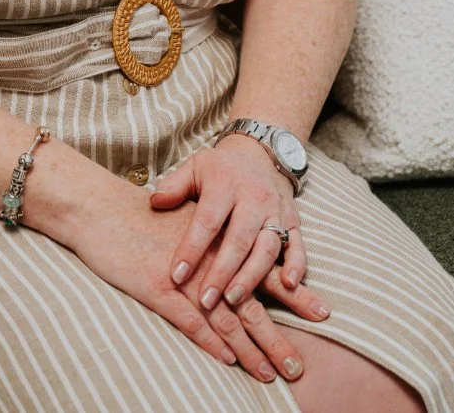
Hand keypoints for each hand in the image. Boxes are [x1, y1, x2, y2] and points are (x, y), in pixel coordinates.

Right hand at [67, 181, 307, 383]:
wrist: (102, 209)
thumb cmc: (141, 216)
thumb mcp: (184, 219)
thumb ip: (210, 238)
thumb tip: (233, 256)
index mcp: (218, 243)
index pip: (264, 272)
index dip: (293, 293)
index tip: (322, 313)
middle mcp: (208, 262)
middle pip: (251, 305)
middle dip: (276, 339)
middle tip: (299, 368)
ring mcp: (184, 278)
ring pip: (226, 319)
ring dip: (249, 351)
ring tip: (271, 374)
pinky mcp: (157, 289)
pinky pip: (189, 320)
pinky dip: (209, 340)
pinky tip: (226, 358)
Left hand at [149, 134, 330, 321]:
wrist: (259, 153)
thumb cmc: (219, 169)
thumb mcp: (194, 168)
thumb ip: (174, 187)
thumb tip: (154, 203)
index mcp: (225, 184)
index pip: (207, 221)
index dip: (191, 249)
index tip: (176, 276)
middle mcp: (254, 198)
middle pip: (239, 239)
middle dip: (222, 272)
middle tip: (206, 301)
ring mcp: (276, 210)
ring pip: (268, 247)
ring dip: (252, 276)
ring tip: (233, 300)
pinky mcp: (294, 221)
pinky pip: (299, 245)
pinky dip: (296, 265)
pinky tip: (288, 285)